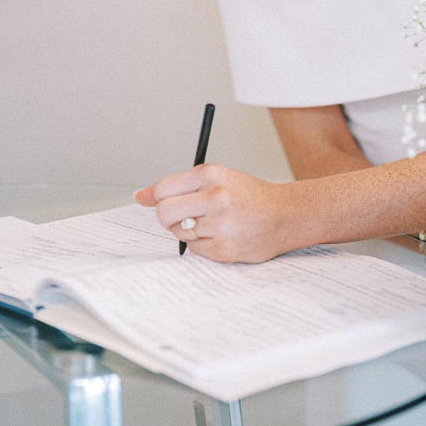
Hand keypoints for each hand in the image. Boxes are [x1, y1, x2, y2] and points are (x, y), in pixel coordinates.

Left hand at [134, 164, 291, 262]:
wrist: (285, 215)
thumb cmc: (250, 196)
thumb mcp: (218, 178)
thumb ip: (179, 186)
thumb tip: (141, 196)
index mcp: (212, 175)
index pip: (163, 189)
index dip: (159, 198)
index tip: (164, 202)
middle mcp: (217, 198)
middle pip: (164, 213)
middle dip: (166, 218)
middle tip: (179, 217)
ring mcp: (221, 225)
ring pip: (180, 233)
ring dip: (189, 231)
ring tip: (211, 224)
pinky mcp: (225, 249)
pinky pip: (195, 250)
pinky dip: (202, 245)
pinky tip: (220, 236)